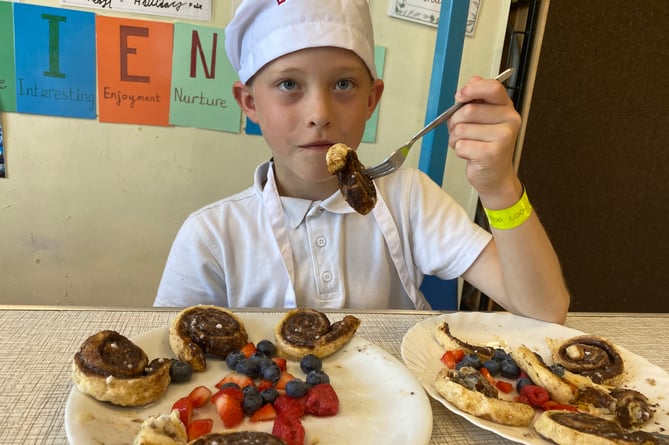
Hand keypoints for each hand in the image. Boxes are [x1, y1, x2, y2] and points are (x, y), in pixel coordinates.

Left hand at [447, 76, 521, 205]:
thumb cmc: (486, 145)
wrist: (495, 176)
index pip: (492, 87)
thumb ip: (477, 99)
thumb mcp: (483, 119)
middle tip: (459, 131)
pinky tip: (470, 154)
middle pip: (468, 110)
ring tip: (467, 144)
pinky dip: (459, 151)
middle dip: (455, 122)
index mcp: (506, 107)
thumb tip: (473, 79)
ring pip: (461, 129)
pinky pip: (461, 145)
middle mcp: (509, 120)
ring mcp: (503, 137)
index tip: (459, 97)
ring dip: (456, 139)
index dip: (471, 89)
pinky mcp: (492, 153)